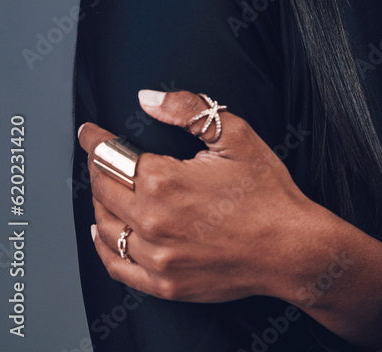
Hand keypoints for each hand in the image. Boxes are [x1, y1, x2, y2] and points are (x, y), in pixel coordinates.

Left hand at [77, 89, 314, 302]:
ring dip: (100, 202)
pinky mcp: (165, 283)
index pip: (111, 156)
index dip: (95, 139)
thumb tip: (148, 99)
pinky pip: (117, 266)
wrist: (291, 248)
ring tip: (106, 186)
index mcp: (164, 181)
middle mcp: (152, 222)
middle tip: (102, 153)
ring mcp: (156, 257)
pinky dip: (103, 246)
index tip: (89, 131)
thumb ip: (187, 110)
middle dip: (98, 166)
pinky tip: (103, 233)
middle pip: (103, 190)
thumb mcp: (235, 135)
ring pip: (105, 227)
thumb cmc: (267, 193)